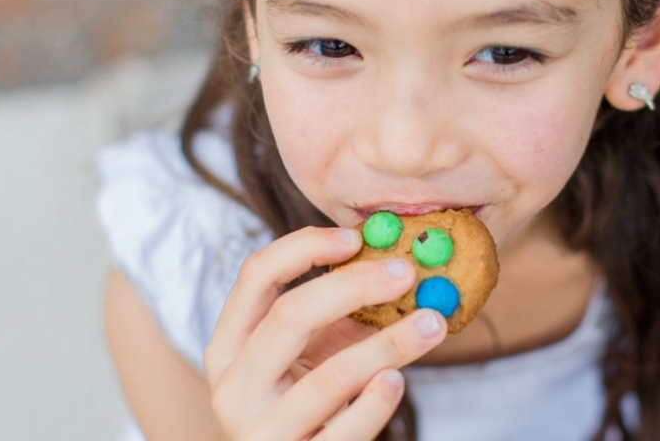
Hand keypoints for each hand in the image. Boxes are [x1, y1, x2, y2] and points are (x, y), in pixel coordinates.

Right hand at [204, 226, 447, 440]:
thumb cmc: (309, 405)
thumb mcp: (311, 355)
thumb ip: (340, 313)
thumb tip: (398, 264)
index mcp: (228, 346)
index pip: (256, 275)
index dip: (305, 246)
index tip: (356, 238)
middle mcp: (233, 387)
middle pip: (289, 315)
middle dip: (354, 286)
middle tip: (406, 274)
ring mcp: (260, 432)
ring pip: (332, 375)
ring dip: (391, 344)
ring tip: (431, 324)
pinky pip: (347, 427)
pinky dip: (378, 400)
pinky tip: (398, 380)